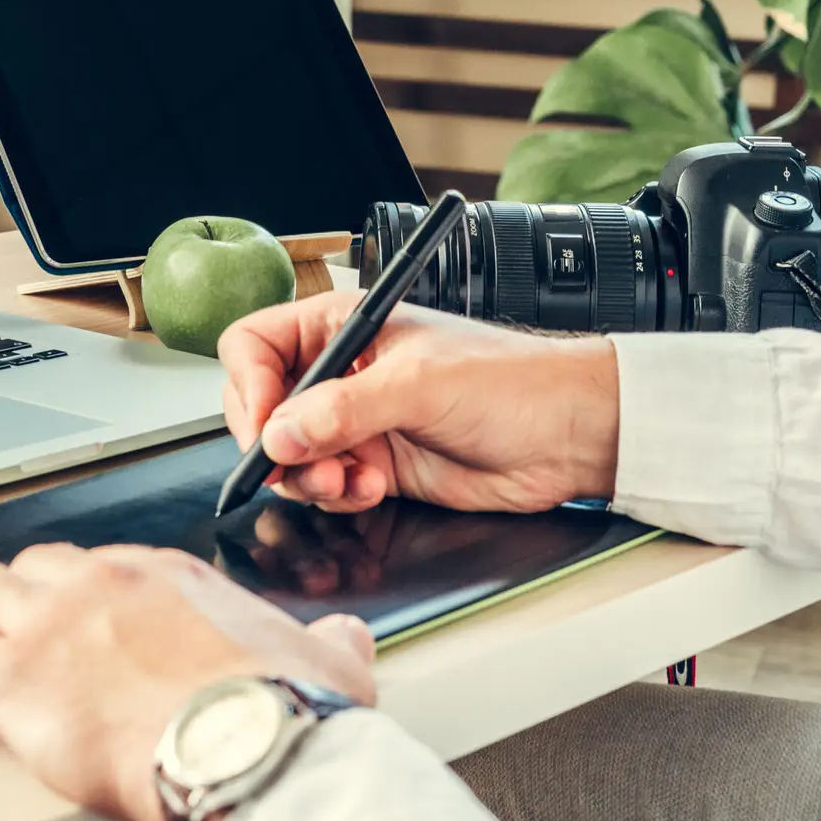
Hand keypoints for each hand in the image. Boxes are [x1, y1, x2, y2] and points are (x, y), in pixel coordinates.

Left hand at [0, 543, 374, 820]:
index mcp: (167, 575)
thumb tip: (344, 638)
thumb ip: (329, 641)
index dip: (78, 593)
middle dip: (14, 596)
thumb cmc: (286, 710)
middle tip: (2, 625)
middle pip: (33, 568)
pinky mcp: (12, 675)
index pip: (101, 566)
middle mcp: (101, 583)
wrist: (254, 745)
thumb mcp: (327, 659)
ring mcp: (50, 622)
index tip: (72, 617)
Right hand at [219, 292, 620, 513]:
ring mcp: (355, 420)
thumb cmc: (512, 380)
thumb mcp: (418, 384)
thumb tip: (281, 436)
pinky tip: (373, 487)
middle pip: (263, 407)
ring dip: (310, 477)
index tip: (269, 425)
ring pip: (290, 455)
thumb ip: (343, 410)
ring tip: (349, 480)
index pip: (255, 346)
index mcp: (340, 325)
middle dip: (277, 443)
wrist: (569, 433)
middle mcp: (340, 370)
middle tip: (300, 464)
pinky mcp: (373, 464)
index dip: (251, 386)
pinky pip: (325, 485)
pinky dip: (339, 494)